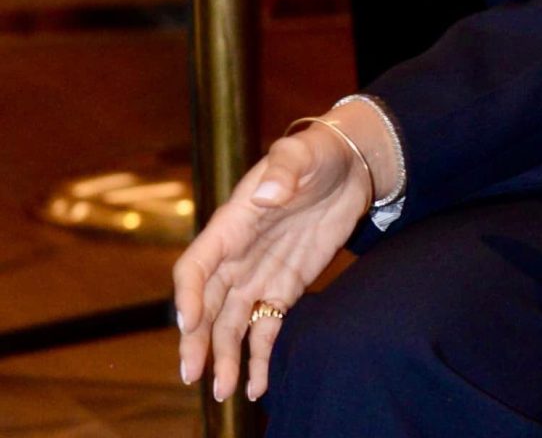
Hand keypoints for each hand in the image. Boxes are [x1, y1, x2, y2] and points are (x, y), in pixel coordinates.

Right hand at [173, 124, 371, 402]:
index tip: (189, 321)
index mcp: (232, 224)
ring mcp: (259, 275)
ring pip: (232, 324)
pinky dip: (260, 357)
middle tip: (193, 374)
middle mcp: (238, 256)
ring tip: (224, 391)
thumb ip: (284, 170)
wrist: (350, 167)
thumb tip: (267, 193)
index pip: (196, 264)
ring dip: (224, 357)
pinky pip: (266, 329)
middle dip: (196, 340)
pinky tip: (258, 386)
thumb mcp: (301, 153)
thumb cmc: (318, 153)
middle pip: (206, 305)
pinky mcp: (285, 290)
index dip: (188, 293)